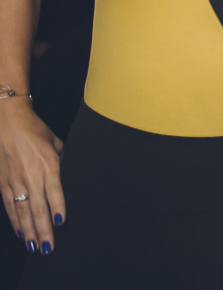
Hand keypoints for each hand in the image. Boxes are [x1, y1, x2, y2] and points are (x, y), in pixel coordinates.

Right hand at [0, 102, 64, 254]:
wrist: (7, 121)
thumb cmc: (35, 130)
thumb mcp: (55, 142)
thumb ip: (62, 160)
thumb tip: (69, 175)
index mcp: (47, 163)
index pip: (54, 190)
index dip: (57, 207)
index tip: (61, 222)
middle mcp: (30, 174)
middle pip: (37, 207)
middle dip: (44, 229)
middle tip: (49, 248)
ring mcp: (14, 180)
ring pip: (22, 211)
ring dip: (29, 231)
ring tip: (36, 247)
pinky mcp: (2, 183)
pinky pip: (10, 206)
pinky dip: (15, 222)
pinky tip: (22, 234)